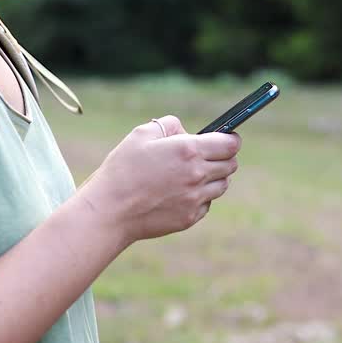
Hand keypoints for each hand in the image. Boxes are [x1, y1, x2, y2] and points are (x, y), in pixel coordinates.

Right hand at [81, 115, 240, 244]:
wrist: (110, 210)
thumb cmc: (122, 169)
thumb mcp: (141, 134)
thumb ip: (170, 125)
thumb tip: (187, 132)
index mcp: (189, 150)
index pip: (230, 144)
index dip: (231, 139)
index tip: (227, 138)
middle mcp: (198, 175)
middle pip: (231, 165)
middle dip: (224, 157)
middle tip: (208, 155)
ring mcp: (196, 199)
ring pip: (223, 185)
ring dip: (215, 177)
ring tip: (194, 174)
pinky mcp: (190, 218)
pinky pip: (207, 204)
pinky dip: (201, 197)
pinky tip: (182, 192)